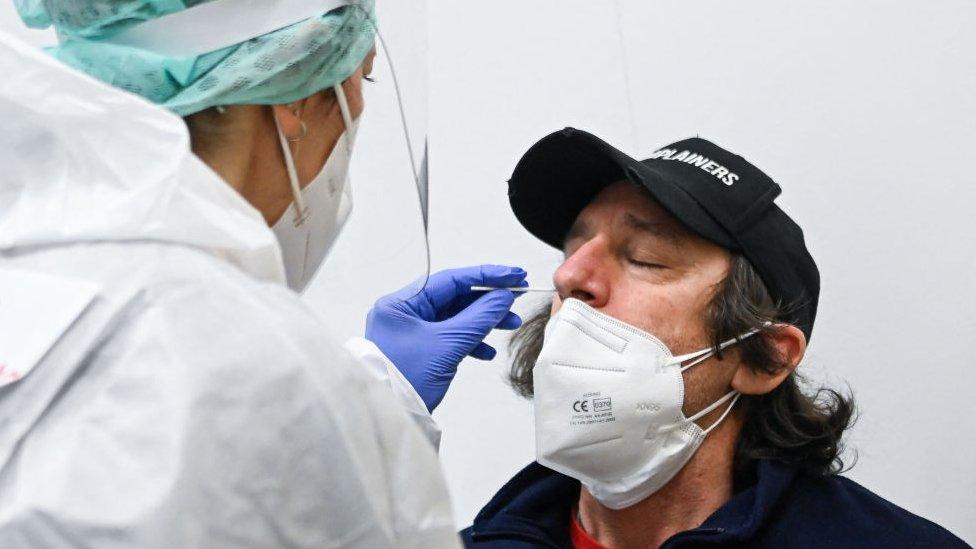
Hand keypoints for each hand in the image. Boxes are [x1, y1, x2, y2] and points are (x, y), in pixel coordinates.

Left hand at [365, 265, 527, 411]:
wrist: (391, 419)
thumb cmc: (407, 380)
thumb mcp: (448, 345)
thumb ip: (479, 317)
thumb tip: (503, 296)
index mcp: (401, 304)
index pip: (450, 280)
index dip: (485, 276)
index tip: (513, 274)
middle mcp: (404, 314)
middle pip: (453, 297)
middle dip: (487, 301)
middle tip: (516, 299)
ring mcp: (411, 332)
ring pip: (454, 318)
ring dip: (483, 321)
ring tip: (510, 324)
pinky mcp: (419, 350)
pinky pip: (450, 337)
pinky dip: (470, 341)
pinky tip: (487, 351)